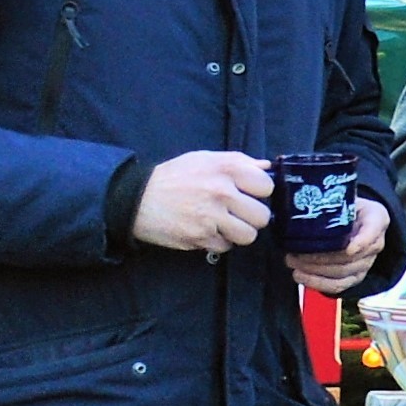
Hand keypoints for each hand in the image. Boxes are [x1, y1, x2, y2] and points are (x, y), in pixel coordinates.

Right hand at [134, 152, 272, 256]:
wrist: (137, 198)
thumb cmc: (174, 177)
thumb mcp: (205, 159)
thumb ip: (239, 162)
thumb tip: (267, 167)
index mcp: (226, 169)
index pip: (267, 186)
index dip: (260, 192)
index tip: (249, 194)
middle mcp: (221, 192)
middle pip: (262, 216)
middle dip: (253, 217)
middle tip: (239, 213)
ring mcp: (211, 217)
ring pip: (248, 235)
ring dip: (239, 233)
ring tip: (226, 225)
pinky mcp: (200, 237)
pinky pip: (225, 247)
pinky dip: (219, 242)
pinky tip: (207, 231)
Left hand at [286, 195, 390, 296]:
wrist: (355, 220)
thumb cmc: (345, 206)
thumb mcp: (343, 195)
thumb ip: (332, 198)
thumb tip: (304, 196)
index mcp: (377, 218)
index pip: (372, 232)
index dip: (361, 242)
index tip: (348, 249)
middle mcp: (376, 244)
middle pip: (350, 258)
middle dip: (319, 259)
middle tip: (293, 253)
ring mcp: (366, 263)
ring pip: (342, 273)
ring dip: (314, 271)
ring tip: (292, 263)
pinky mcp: (355, 277)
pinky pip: (339, 286)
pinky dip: (317, 283)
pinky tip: (300, 276)